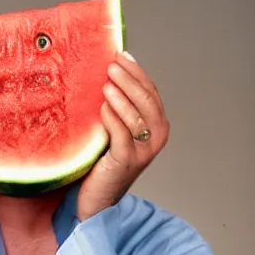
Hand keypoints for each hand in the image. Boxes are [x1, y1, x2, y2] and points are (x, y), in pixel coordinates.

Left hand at [77, 52, 169, 220]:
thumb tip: (109, 74)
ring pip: (136, 116)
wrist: (97, 199)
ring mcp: (143, 152)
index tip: (121, 55)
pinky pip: (121, 135)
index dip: (137, 72)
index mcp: (157, 127)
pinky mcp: (126, 162)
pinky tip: (102, 106)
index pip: (151, 92)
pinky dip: (112, 118)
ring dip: (121, 95)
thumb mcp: (117, 131)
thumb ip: (120, 108)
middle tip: (111, 65)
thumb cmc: (104, 162)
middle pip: (147, 100)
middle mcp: (156, 138)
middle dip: (130, 79)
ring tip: (106, 82)